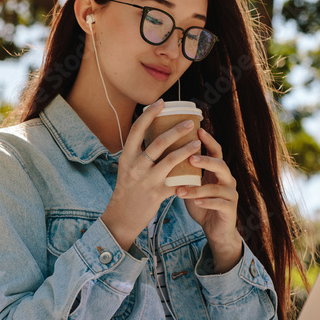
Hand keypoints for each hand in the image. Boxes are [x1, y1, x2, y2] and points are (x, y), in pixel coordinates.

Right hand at [101, 100, 202, 250]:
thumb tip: (153, 133)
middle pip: (158, 143)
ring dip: (186, 150)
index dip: (149, 114)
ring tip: (197, 142)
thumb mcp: (126, 168)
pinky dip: (188, 177)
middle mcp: (135, 166)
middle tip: (189, 123)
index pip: (136, 130)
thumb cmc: (127, 190)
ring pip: (170, 161)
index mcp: (126, 157)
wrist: (121, 217)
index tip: (161, 103)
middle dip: (176, 131)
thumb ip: (138, 153)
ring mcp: (146, 180)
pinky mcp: (157, 194)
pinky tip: (198, 171)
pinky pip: (176, 182)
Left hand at [175, 128, 242, 271]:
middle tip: (191, 157)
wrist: (215, 228)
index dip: (208, 141)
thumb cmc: (201, 203)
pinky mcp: (230, 209)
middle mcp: (226, 179)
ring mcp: (230, 194)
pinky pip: (219, 204)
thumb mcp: (192, 184)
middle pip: (221, 165)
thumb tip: (162, 154)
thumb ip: (185, 171)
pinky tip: (195, 202)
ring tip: (181, 189)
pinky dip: (206, 202)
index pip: (215, 151)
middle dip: (206, 160)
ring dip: (198, 188)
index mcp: (217, 171)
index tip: (198, 130)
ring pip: (217, 187)